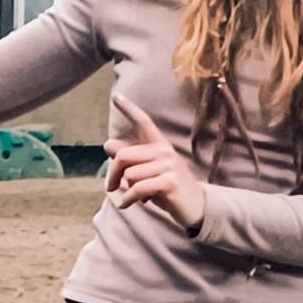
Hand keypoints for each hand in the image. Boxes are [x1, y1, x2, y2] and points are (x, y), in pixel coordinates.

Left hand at [104, 94, 206, 230]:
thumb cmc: (165, 187)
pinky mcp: (170, 182)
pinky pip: (137, 188)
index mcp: (158, 145)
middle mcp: (164, 151)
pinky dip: (128, 199)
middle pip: (123, 156)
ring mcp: (169, 166)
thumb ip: (129, 158)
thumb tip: (108, 144)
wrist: (194, 207)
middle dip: (112, 174)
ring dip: (126, 190)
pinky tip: (128, 204)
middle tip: (110, 187)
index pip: (143, 122)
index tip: (115, 96)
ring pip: (129, 175)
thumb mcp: (146, 171)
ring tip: (135, 195)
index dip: (129, 109)